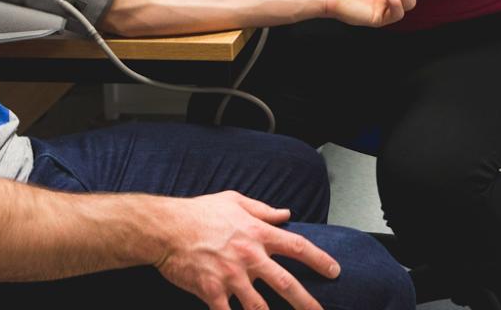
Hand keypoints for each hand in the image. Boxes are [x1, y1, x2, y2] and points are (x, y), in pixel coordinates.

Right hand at [156, 191, 339, 309]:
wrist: (166, 228)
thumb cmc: (199, 212)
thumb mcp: (233, 201)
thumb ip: (262, 209)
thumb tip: (285, 213)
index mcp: (257, 233)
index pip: (297, 246)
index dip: (319, 259)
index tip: (334, 270)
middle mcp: (249, 256)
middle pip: (286, 284)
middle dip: (307, 303)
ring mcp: (231, 277)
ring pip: (260, 307)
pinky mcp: (212, 292)